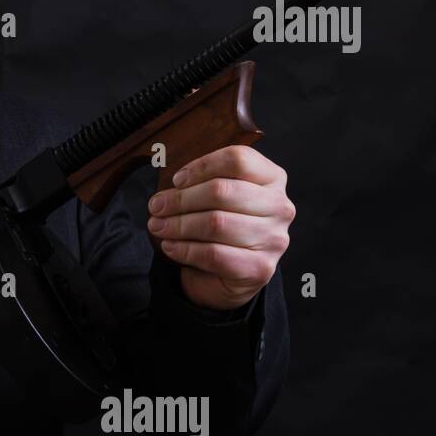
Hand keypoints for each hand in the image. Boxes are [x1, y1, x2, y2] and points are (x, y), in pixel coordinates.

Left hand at [147, 145, 294, 310]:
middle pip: (222, 191)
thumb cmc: (221, 227)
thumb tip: (170, 188)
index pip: (238, 159)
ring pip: (216, 223)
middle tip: (156, 206)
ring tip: (158, 226)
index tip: (176, 180)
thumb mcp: (216, 197)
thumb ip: (201, 183)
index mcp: (272, 179)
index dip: (201, 166)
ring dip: (178, 225)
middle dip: (180, 199)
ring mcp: (274, 239)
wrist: (231, 276)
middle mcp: (279, 206)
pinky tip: (170, 246)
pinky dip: (185, 249)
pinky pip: (213, 254)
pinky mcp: (260, 268)